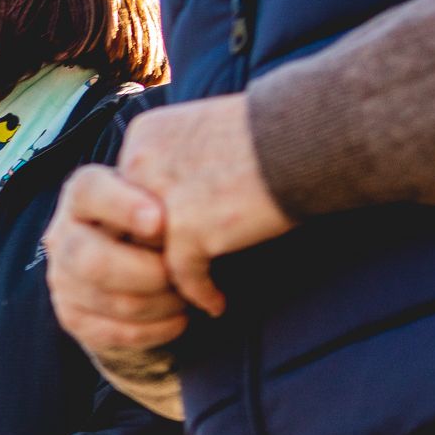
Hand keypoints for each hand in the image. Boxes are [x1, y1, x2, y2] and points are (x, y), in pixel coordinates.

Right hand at [42, 166, 192, 417]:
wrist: (138, 263)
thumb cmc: (160, 220)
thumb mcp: (164, 197)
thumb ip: (172, 195)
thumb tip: (194, 214)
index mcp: (82, 195)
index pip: (89, 193)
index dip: (123, 207)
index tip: (160, 221)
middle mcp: (63, 237)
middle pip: (91, 259)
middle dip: (147, 272)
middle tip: (182, 272)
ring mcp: (63, 280)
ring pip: (111, 300)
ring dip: (160, 303)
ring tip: (188, 295)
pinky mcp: (74, 318)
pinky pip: (116, 332)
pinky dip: (156, 329)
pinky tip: (179, 318)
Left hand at [115, 95, 292, 317]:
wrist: (307, 135)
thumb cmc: (273, 131)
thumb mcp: (208, 131)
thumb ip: (179, 162)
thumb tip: (176, 201)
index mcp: (144, 136)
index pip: (126, 193)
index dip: (146, 222)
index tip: (165, 241)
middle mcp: (141, 165)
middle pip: (131, 225)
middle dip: (150, 255)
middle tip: (168, 279)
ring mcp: (160, 199)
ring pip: (150, 256)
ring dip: (169, 282)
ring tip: (188, 298)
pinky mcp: (189, 229)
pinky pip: (183, 277)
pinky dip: (201, 294)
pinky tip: (216, 304)